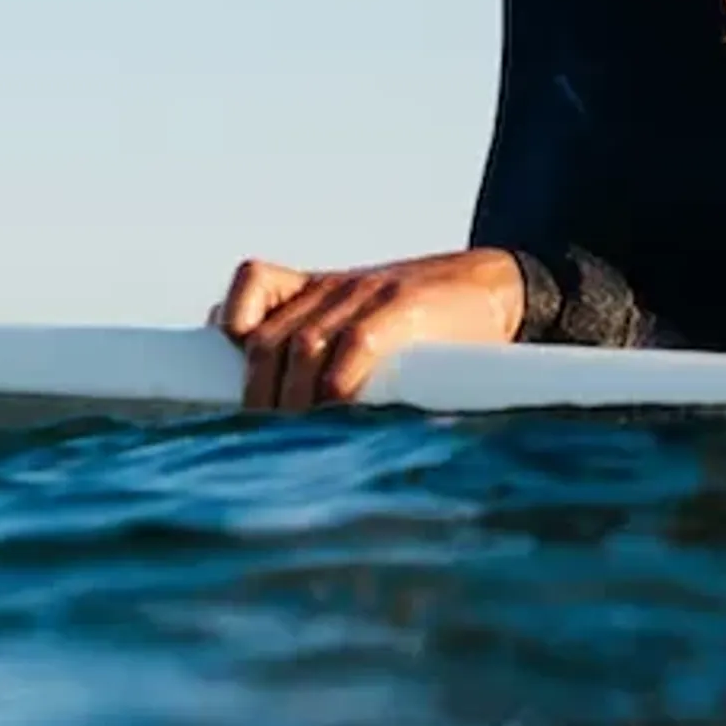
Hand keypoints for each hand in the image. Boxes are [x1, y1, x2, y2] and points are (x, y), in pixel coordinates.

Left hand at [210, 246, 525, 409]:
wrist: (497, 288)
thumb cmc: (427, 319)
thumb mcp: (361, 316)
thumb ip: (310, 333)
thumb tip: (253, 368)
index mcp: (318, 288)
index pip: (251, 285)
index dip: (228, 326)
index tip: (227, 378)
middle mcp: (334, 288)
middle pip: (267, 339)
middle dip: (259, 394)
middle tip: (265, 440)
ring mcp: (367, 294)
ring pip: (302, 347)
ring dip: (292, 400)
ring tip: (297, 439)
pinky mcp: (402, 306)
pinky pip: (353, 343)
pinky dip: (338, 382)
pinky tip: (339, 410)